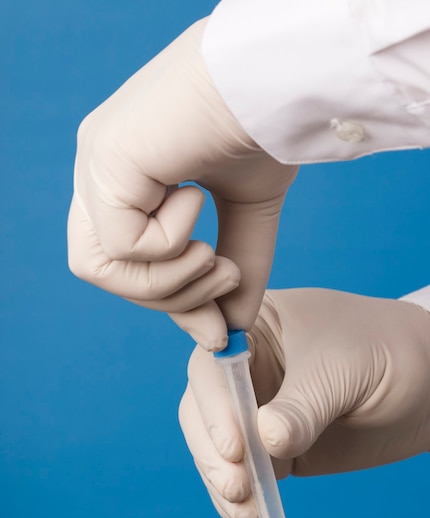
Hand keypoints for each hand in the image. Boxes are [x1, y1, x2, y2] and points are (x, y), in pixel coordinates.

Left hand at [67, 18, 297, 349]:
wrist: (279, 78)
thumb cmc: (263, 129)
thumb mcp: (246, 215)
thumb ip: (232, 265)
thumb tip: (232, 327)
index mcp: (125, 177)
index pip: (120, 259)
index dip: (165, 299)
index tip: (216, 327)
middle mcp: (98, 170)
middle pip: (101, 271)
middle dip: (168, 298)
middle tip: (225, 280)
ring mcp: (95, 162)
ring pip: (99, 269)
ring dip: (168, 282)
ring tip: (214, 254)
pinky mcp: (104, 159)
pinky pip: (121, 245)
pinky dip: (169, 244)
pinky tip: (196, 199)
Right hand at [179, 288, 429, 517]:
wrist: (429, 381)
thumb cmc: (386, 350)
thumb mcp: (343, 369)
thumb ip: (303, 406)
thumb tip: (267, 441)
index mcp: (254, 328)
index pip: (213, 363)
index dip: (214, 404)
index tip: (236, 445)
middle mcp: (246, 368)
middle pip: (202, 408)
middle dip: (213, 450)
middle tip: (237, 486)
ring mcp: (258, 408)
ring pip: (215, 445)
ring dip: (222, 480)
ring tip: (246, 510)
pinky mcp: (274, 446)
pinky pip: (246, 473)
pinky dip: (241, 497)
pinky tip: (251, 515)